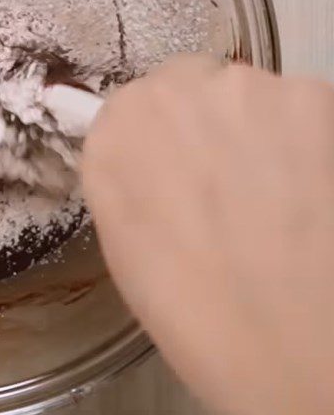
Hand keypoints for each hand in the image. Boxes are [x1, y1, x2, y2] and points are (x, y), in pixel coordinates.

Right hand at [83, 55, 333, 414]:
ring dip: (258, 127)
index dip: (166, 138)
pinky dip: (310, 139)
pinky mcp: (310, 96)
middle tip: (230, 182)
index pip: (137, 103)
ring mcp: (242, 87)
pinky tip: (312, 191)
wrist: (285, 342)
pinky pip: (303, 108)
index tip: (184, 169)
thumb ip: (129, 172)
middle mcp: (170, 90)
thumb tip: (151, 156)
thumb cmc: (189, 305)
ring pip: (248, 94)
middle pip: (190, 84)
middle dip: (206, 121)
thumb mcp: (123, 235)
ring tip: (278, 194)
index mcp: (114, 126)